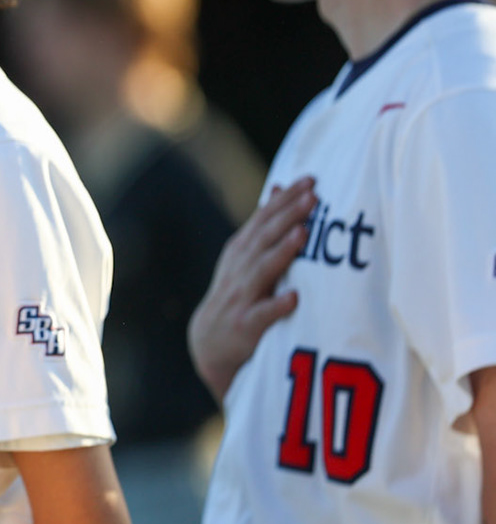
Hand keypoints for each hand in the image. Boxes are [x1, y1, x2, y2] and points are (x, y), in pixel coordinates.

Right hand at [189, 176, 316, 401]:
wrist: (210, 342)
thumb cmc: (239, 294)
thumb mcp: (245, 257)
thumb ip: (264, 225)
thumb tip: (279, 187)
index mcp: (241, 251)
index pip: (263, 219)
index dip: (285, 200)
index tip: (310, 181)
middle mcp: (239, 269)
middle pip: (264, 238)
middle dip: (288, 216)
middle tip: (313, 197)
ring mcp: (241, 296)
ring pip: (262, 269)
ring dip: (282, 251)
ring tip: (303, 234)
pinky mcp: (245, 325)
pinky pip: (262, 315)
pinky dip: (276, 305)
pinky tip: (293, 297)